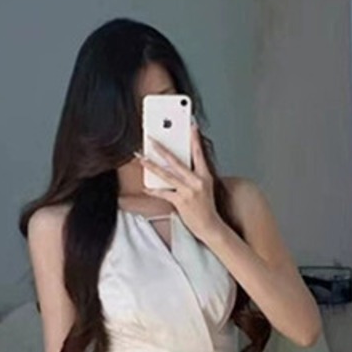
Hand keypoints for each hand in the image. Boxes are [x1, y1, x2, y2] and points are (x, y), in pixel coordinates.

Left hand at [138, 120, 224, 244]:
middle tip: (151, 139)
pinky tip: (145, 187)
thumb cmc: (206, 207)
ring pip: (166, 175)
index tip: (191, 125)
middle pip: (177, 161)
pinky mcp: (180, 201)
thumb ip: (193, 175)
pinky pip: (164, 193)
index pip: (199, 153)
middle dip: (162, 149)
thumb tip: (176, 165)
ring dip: (152, 166)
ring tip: (142, 158)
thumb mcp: (204, 187)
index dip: (195, 139)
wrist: (209, 225)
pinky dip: (154, 190)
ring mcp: (188, 191)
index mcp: (205, 176)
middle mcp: (197, 181)